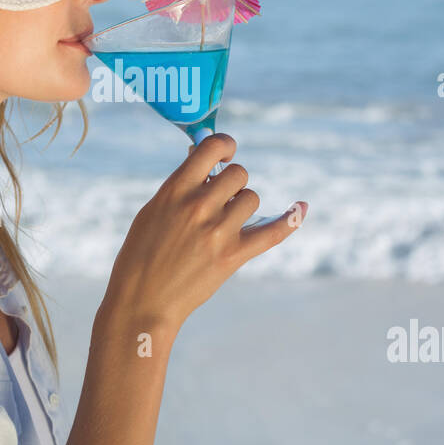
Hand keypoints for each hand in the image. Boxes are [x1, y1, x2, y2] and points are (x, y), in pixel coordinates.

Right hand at [102, 133, 306, 329]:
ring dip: (242, 205)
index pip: (212, 147)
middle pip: (239, 173)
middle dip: (232, 182)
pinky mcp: (233, 256)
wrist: (143, 300)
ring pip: (252, 198)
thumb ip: (179, 184)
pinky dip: (290, 219)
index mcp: (175, 189)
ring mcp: (218, 231)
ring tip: (224, 221)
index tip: (224, 153)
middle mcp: (199, 206)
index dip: (224, 145)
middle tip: (220, 198)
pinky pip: (273, 232)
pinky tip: (301, 207)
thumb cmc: (142, 252)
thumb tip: (199, 152)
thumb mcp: (153, 209)